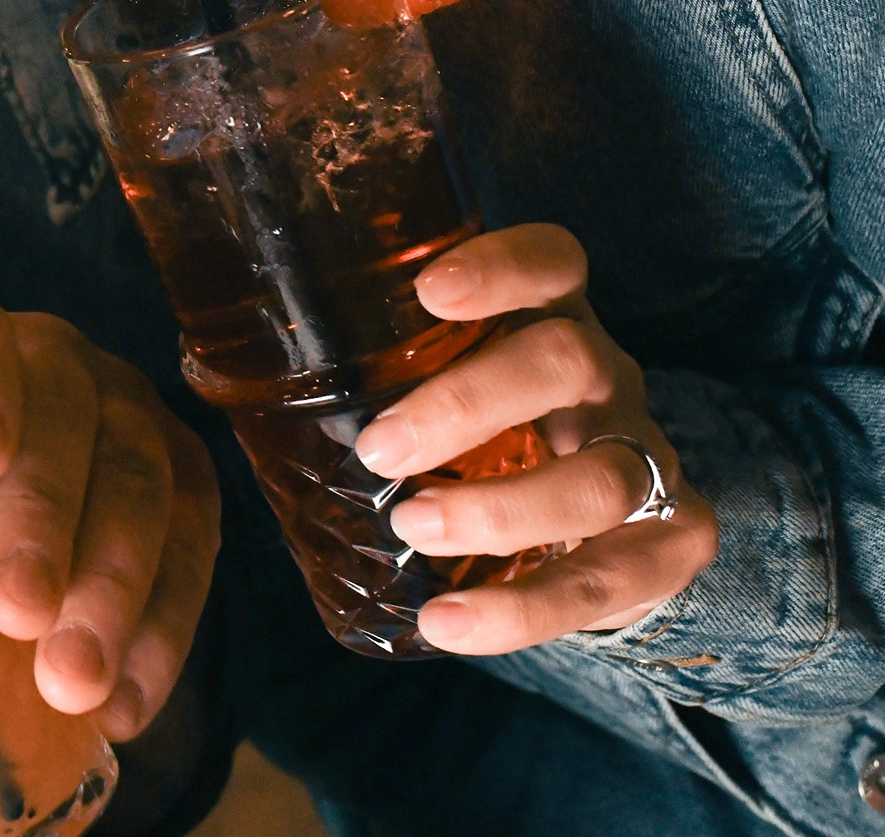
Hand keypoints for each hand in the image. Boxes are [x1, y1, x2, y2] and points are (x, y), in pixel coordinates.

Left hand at [0, 296, 221, 741]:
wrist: (14, 513)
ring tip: (73, 684)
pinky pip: (196, 547)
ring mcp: (129, 417)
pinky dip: (166, 630)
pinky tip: (129, 705)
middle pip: (69, 415)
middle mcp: (55, 363)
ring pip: (142, 482)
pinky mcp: (187, 483)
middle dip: (48, 516)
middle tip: (15, 613)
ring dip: (114, 587)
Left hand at [346, 224, 717, 654]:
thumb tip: (212, 361)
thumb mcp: (443, 382)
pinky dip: (526, 611)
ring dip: (499, 511)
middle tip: (380, 449)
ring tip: (413, 528)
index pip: (552, 261)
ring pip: (601, 478)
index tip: (431, 293)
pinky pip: (611, 580)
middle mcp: (607, 377)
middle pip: (568, 360)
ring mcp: (647, 457)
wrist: (604, 519)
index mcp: (549, 318)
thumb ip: (365, 367)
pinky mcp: (672, 541)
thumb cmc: (487, 433)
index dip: (502, 268)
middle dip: (469, 403)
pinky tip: (448, 622)